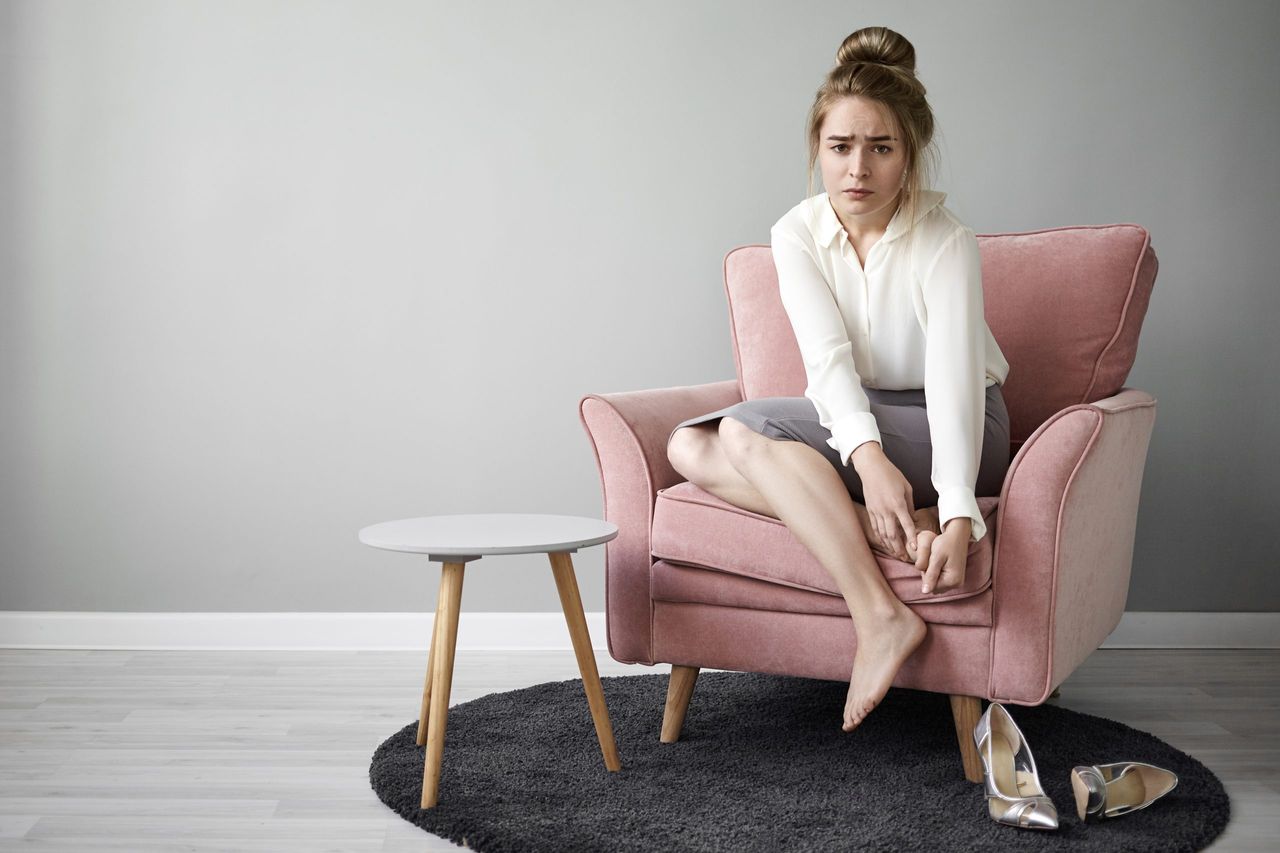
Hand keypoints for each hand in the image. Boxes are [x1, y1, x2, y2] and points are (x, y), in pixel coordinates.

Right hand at [852, 443, 916, 561]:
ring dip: (889, 545)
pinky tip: (885, 543)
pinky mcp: (870, 510)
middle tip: (905, 557)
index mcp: (897, 503)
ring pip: (882, 533)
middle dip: (899, 548)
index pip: (906, 525)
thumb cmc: (891, 474)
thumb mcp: (907, 487)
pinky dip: (880, 537)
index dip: (911, 538)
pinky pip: (875, 527)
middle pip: (892, 534)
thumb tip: (912, 518)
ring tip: (896, 553)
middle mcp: (886, 510)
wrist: (871, 467)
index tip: (915, 548)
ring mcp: (876, 511)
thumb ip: (910, 505)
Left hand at [920, 522, 969, 594]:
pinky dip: (937, 572)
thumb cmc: (945, 543)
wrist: (957, 535)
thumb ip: (930, 575)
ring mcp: (957, 581)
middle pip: (934, 586)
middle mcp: (957, 584)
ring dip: (933, 573)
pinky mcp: (956, 578)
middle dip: (930, 574)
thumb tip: (925, 592)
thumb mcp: (936, 558)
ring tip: (937, 560)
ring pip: (937, 583)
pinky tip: (940, 562)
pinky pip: (941, 579)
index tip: (931, 561)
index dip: (926, 574)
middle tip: (933, 559)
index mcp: (953, 581)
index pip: (931, 587)